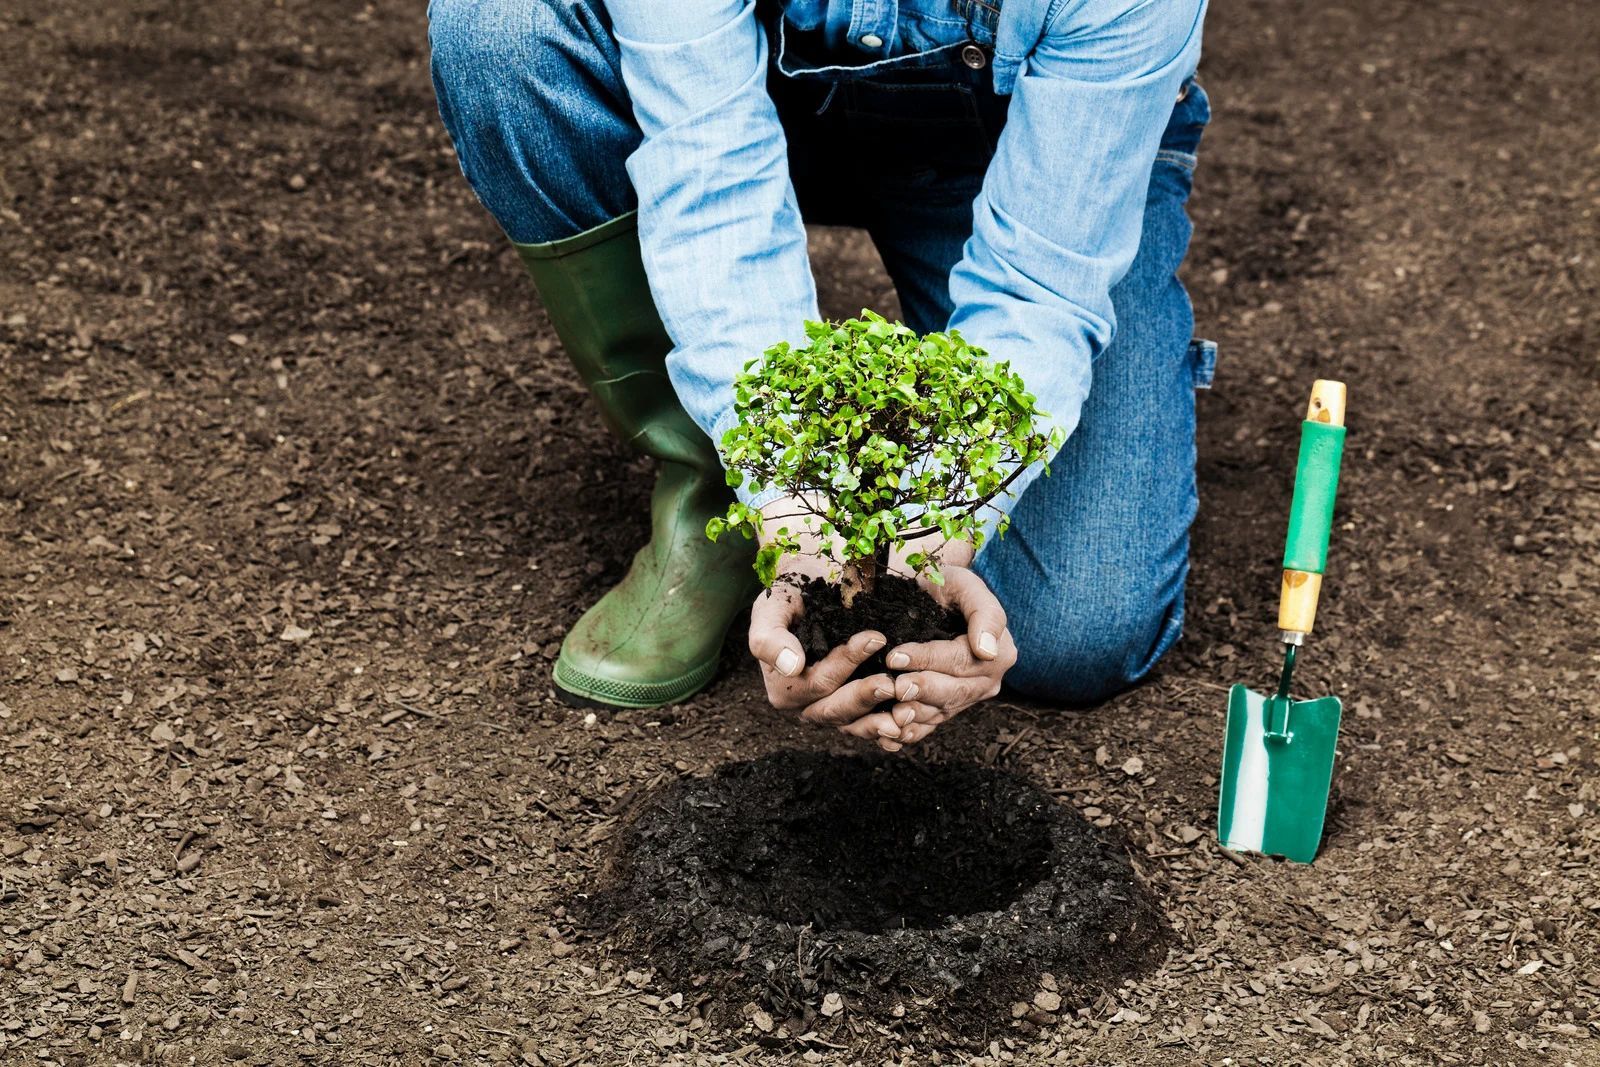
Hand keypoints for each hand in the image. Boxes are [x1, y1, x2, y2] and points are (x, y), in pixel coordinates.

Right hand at [747, 556, 916, 748]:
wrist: (808, 590)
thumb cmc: (789, 597)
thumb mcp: (771, 608)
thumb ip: (770, 637)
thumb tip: (791, 666)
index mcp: (784, 686)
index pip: (817, 681)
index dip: (845, 663)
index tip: (875, 638)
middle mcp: (806, 704)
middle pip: (835, 709)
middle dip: (863, 697)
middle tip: (891, 683)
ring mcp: (831, 708)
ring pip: (853, 724)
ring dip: (878, 722)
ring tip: (905, 713)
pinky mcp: (852, 709)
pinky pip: (867, 726)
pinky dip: (885, 731)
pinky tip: (907, 729)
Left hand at [882, 564, 1015, 748]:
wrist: (933, 598)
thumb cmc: (948, 585)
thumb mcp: (966, 585)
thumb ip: (984, 613)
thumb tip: (988, 650)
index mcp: (999, 652)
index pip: (961, 661)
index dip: (928, 659)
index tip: (896, 655)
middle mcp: (986, 680)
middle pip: (954, 692)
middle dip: (922, 690)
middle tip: (894, 687)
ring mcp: (967, 698)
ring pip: (941, 712)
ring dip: (916, 715)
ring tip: (892, 714)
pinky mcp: (946, 709)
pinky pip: (930, 726)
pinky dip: (911, 732)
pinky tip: (891, 735)